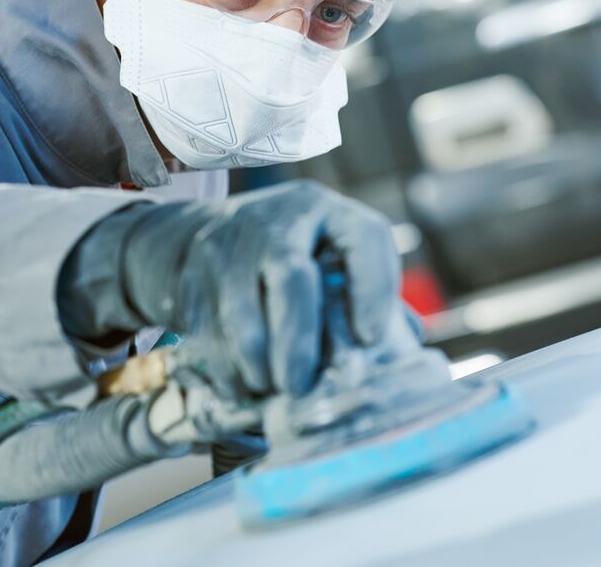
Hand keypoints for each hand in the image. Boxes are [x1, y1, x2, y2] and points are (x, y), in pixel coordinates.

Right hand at [61, 181, 405, 397]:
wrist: (208, 234)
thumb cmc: (292, 257)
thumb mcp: (331, 254)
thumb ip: (368, 293)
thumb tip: (408, 348)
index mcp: (325, 211)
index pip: (363, 238)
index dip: (373, 289)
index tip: (370, 340)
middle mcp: (276, 220)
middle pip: (290, 277)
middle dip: (297, 341)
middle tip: (302, 385)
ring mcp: (228, 246)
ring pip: (240, 310)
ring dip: (257, 363)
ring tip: (274, 390)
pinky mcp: (193, 276)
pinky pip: (206, 331)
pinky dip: (226, 368)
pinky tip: (243, 387)